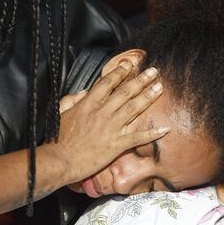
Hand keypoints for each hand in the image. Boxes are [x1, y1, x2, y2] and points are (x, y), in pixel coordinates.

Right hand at [53, 62, 169, 183]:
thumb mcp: (62, 111)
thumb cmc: (58, 138)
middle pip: (126, 92)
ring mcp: (111, 128)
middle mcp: (103, 112)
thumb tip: (85, 92)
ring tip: (160, 87)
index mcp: (88, 103)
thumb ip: (73, 99)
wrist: (60, 160)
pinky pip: (138, 137)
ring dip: (149, 97)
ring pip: (134, 109)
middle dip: (141, 80)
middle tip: (153, 72)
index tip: (129, 65)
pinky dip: (153, 133)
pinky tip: (165, 128)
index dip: (120, 72)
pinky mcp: (117, 145)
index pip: (107, 82)